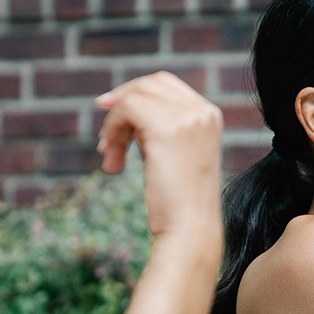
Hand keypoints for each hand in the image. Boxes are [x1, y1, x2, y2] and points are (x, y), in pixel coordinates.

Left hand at [96, 73, 223, 240]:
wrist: (190, 230)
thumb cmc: (180, 203)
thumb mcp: (177, 156)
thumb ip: (162, 130)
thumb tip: (126, 114)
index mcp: (209, 116)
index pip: (166, 85)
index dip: (134, 92)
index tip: (110, 109)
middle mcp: (202, 112)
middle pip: (150, 84)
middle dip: (121, 103)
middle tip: (104, 133)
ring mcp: (186, 118)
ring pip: (135, 96)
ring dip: (114, 125)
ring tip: (109, 155)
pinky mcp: (166, 129)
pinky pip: (127, 109)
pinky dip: (112, 129)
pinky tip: (110, 157)